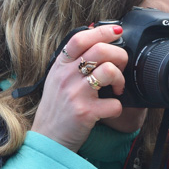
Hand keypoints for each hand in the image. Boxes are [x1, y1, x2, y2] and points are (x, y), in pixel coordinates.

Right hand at [31, 25, 127, 151]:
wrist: (48, 139)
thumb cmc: (57, 108)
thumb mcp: (57, 78)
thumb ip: (72, 58)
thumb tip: (91, 30)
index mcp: (60, 65)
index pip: (81, 38)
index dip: (102, 31)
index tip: (117, 32)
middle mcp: (66, 77)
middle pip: (101, 51)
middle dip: (120, 57)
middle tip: (120, 68)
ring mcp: (75, 94)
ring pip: (109, 72)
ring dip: (121, 80)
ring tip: (117, 89)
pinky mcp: (85, 112)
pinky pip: (115, 103)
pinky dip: (118, 107)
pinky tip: (110, 109)